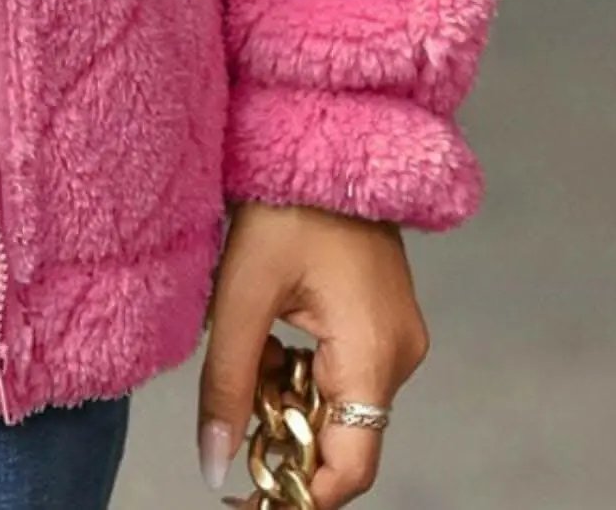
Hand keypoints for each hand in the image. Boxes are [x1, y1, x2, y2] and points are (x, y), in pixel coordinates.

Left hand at [196, 200, 428, 509]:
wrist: (320, 140)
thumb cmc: (283, 205)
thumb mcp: (241, 296)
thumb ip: (226, 386)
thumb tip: (215, 465)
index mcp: (375, 351)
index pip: (352, 465)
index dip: (300, 491)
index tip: (251, 490)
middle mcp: (400, 351)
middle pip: (344, 436)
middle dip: (285, 436)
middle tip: (232, 411)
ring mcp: (397, 333)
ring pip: (340, 404)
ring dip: (288, 399)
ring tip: (245, 355)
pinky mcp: (385, 318)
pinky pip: (346, 372)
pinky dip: (303, 373)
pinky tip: (269, 339)